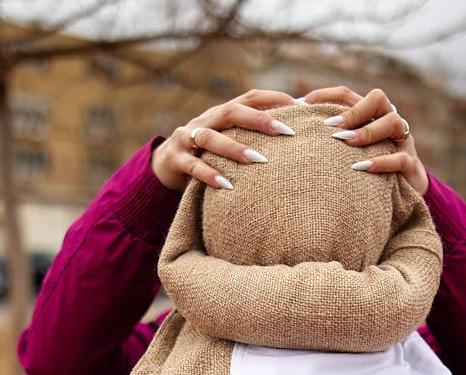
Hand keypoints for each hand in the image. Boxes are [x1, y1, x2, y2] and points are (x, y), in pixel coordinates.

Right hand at [151, 89, 297, 191]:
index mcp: (222, 113)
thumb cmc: (208, 153)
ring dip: (235, 148)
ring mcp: (187, 137)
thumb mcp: (229, 139)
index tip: (299, 105)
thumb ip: (253, 134)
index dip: (273, 98)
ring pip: (210, 138)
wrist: (165, 165)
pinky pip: (193, 165)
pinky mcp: (175, 159)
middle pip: (231, 112)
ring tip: (258, 160)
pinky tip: (226, 185)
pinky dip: (209, 174)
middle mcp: (205, 120)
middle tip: (284, 131)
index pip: (250, 98)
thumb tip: (293, 133)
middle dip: (259, 120)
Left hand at [300, 86, 429, 194]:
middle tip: (331, 126)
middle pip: (377, 99)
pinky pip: (401, 158)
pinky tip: (362, 167)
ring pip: (393, 122)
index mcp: (368, 115)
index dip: (325, 95)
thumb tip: (287, 134)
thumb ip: (323, 142)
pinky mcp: (410, 166)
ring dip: (367, 131)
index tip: (302, 105)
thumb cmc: (362, 172)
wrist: (402, 196)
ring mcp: (402, 143)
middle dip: (353, 110)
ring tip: (347, 142)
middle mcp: (387, 122)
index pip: (348, 95)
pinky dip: (381, 161)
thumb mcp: (343, 154)